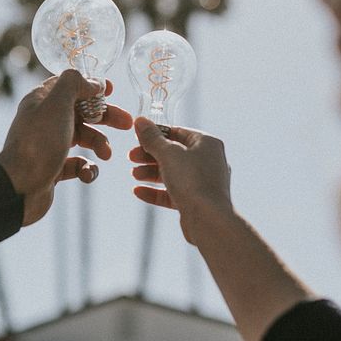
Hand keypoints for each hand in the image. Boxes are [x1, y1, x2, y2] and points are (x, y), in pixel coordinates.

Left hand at [0, 70, 132, 225]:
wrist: (19, 187)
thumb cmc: (38, 143)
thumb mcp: (57, 104)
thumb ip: (74, 84)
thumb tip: (92, 82)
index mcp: (43, 100)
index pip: (69, 85)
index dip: (90, 85)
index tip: (111, 90)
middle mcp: (45, 120)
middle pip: (82, 112)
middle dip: (105, 116)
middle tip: (127, 123)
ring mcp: (50, 145)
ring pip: (83, 138)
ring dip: (99, 143)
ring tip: (106, 154)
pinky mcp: (54, 168)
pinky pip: (78, 164)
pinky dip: (87, 168)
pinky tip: (86, 174)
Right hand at [129, 117, 232, 244]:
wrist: (209, 220)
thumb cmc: (193, 180)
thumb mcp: (168, 153)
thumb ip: (152, 138)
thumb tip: (140, 121)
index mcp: (207, 144)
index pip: (178, 132)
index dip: (156, 133)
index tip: (137, 136)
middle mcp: (207, 161)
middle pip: (173, 153)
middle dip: (150, 155)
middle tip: (131, 157)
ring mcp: (202, 183)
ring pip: (172, 173)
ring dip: (151, 173)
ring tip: (134, 174)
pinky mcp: (195, 201)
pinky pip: (172, 193)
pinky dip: (155, 191)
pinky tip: (138, 191)